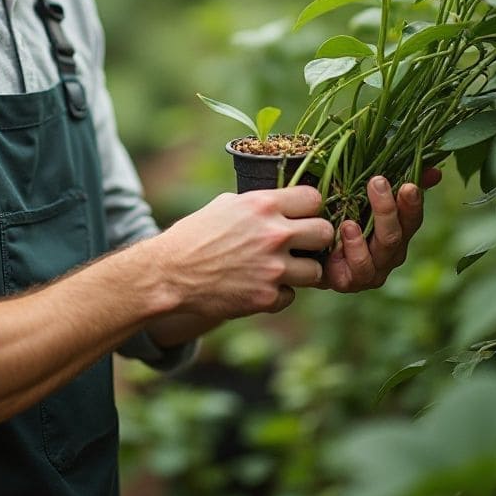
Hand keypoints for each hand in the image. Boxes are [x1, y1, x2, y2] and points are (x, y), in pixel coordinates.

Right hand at [154, 187, 334, 320]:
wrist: (170, 272)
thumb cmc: (195, 234)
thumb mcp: (226, 204)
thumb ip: (259, 204)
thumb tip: (284, 203)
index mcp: (263, 205)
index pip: (314, 198)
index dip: (309, 207)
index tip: (301, 215)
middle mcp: (273, 234)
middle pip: (325, 232)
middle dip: (315, 239)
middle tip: (300, 244)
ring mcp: (273, 268)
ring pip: (316, 270)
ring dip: (301, 271)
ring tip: (280, 269)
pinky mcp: (267, 297)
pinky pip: (291, 296)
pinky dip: (279, 294)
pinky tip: (259, 285)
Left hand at [318, 168, 440, 292]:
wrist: (304, 254)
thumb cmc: (338, 219)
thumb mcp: (360, 197)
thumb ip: (394, 182)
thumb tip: (434, 171)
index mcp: (396, 233)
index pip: (412, 219)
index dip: (412, 203)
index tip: (408, 185)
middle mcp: (388, 255)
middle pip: (396, 235)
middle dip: (387, 208)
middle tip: (377, 182)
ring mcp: (371, 271)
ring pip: (379, 253)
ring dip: (367, 232)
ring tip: (353, 218)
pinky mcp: (348, 282)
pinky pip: (357, 269)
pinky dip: (352, 250)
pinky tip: (343, 232)